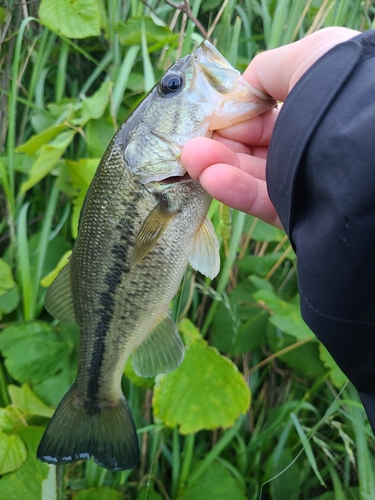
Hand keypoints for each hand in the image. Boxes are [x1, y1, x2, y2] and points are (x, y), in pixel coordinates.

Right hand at [181, 27, 359, 228]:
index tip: (206, 118)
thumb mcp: (309, 56)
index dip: (231, 116)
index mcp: (309, 109)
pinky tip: (209, 176)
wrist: (371, 140)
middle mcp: (304, 145)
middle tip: (190, 142)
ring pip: (249, 175)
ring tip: (191, 157)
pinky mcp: (295, 212)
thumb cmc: (342, 88)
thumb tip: (239, 91)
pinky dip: (233, 189)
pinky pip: (260, 200)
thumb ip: (266, 72)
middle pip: (249, 148)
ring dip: (216, 165)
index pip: (259, 117)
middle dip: (217, 143)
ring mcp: (299, 181)